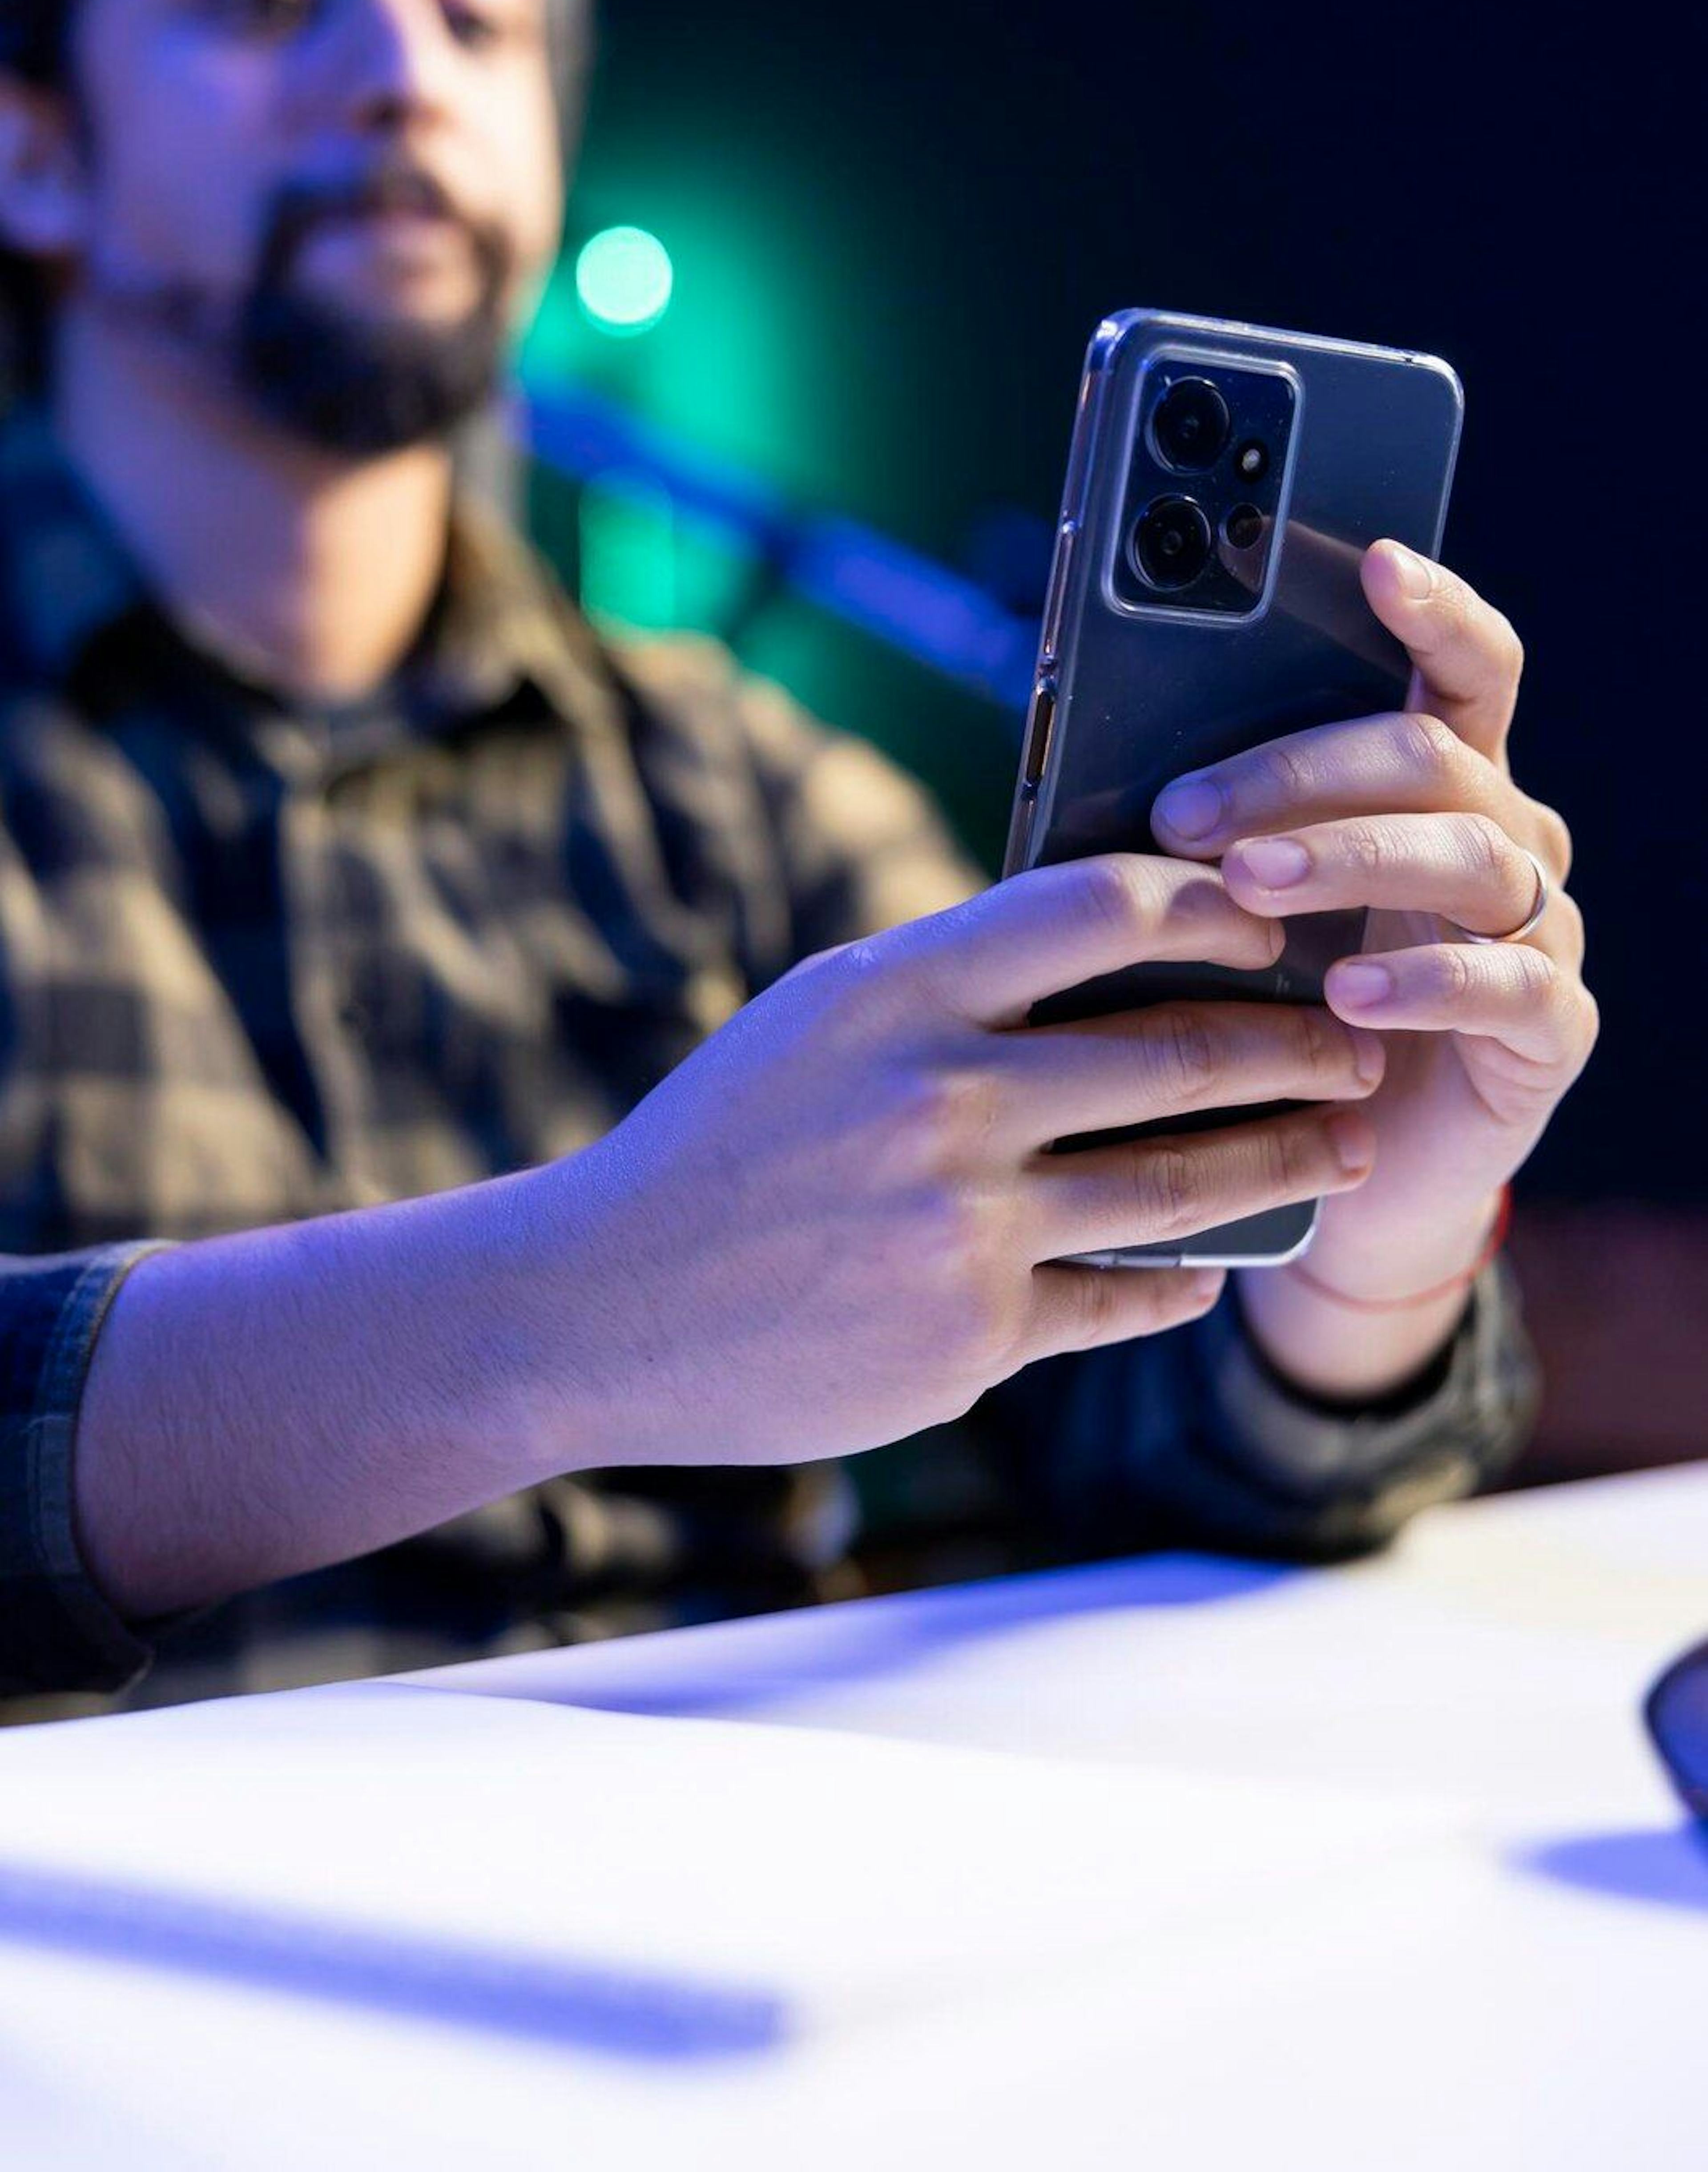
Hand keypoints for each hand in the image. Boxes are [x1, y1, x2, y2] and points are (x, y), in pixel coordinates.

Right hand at [557, 853, 1383, 1464]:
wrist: (599, 1302)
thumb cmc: (721, 1143)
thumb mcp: (819, 1020)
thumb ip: (952, 982)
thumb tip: (1110, 947)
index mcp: (896, 994)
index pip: (1100, 908)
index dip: (1215, 904)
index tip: (1277, 915)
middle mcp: (941, 1100)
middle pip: (1178, 1052)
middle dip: (1299, 1045)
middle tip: (1363, 1041)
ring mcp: (961, 1226)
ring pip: (1182, 1183)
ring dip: (1286, 1160)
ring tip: (1346, 1145)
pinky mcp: (972, 1336)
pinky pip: (1125, 1297)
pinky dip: (1183, 1277)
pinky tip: (1213, 1266)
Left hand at [1151, 539, 1597, 1399]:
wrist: (1320, 1172)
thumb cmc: (1262, 1010)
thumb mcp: (1233, 903)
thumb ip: (1210, 826)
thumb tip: (1101, 750)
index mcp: (1437, 783)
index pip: (1460, 668)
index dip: (1431, 608)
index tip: (1377, 559)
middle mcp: (1503, 837)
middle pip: (1432, 756)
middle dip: (1302, 770)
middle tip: (1189, 811)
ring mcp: (1536, 932)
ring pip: (1468, 854)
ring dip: (1347, 856)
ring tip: (1249, 885)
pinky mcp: (1548, 1032)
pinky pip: (1509, 986)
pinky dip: (1424, 983)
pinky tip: (1347, 992)